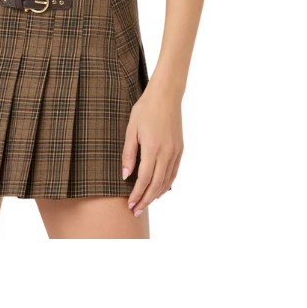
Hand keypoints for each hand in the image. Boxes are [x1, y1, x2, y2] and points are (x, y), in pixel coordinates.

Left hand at [121, 81, 183, 217]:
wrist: (166, 95)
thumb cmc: (145, 109)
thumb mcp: (131, 129)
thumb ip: (128, 154)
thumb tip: (126, 176)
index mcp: (153, 148)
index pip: (145, 179)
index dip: (137, 194)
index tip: (130, 205)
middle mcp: (167, 152)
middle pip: (157, 184)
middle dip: (146, 200)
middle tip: (136, 211)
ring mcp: (176, 152)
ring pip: (167, 180)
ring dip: (156, 195)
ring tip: (146, 204)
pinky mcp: (180, 149)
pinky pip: (174, 172)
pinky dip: (167, 184)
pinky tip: (160, 190)